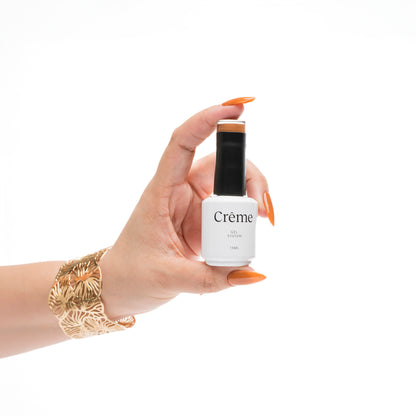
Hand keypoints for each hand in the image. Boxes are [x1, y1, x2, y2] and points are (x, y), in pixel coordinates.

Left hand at [100, 103, 273, 319]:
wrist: (120, 288)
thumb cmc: (132, 275)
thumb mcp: (168, 278)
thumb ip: (210, 279)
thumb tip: (253, 274)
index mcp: (161, 192)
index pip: (182, 143)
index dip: (206, 120)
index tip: (235, 108)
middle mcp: (180, 191)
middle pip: (220, 163)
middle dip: (247, 175)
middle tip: (261, 206)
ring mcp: (194, 206)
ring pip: (230, 183)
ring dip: (251, 194)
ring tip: (262, 219)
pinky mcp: (204, 222)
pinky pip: (231, 208)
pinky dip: (246, 214)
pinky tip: (253, 230)